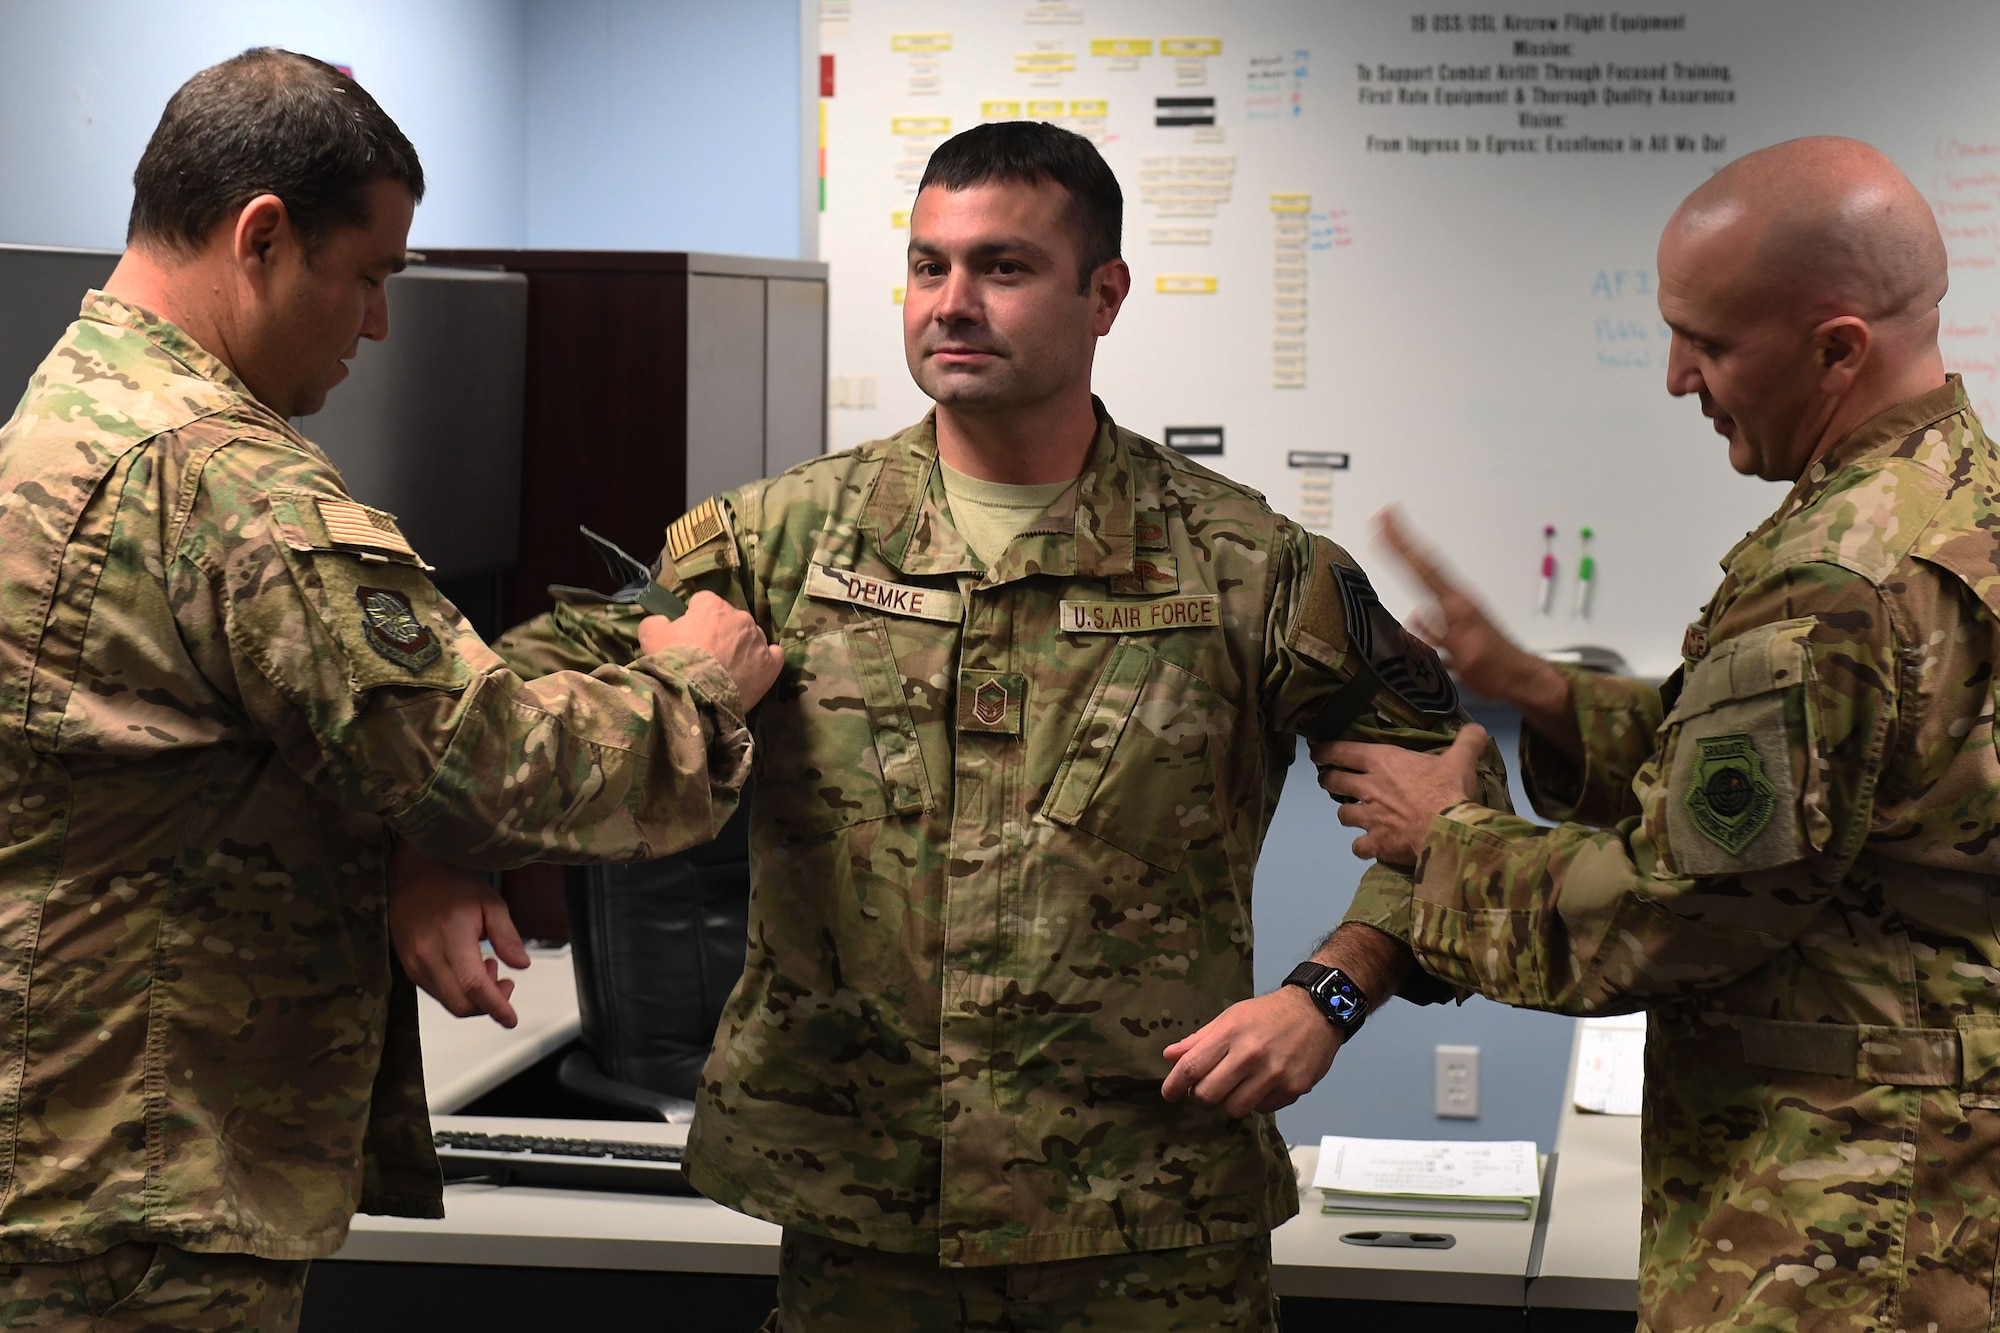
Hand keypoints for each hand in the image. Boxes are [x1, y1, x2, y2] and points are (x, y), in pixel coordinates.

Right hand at [388, 841, 529, 1027]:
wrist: (410, 876)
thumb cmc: (452, 885)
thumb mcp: (490, 902)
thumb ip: (507, 936)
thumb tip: (522, 965)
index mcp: (450, 937)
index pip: (473, 984)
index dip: (495, 1006)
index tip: (511, 1019)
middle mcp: (427, 956)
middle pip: (460, 1003)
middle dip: (488, 1004)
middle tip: (506, 983)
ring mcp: (414, 965)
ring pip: (448, 1002)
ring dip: (474, 997)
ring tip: (487, 966)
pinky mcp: (409, 968)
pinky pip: (437, 993)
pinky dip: (458, 991)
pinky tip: (468, 967)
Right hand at [638, 591, 783, 709]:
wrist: (695, 696)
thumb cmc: (673, 662)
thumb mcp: (650, 636)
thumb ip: (656, 622)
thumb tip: (661, 621)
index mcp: (713, 607)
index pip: (704, 601)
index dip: (695, 616)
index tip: (689, 634)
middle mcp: (740, 618)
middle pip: (730, 619)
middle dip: (720, 633)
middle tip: (707, 655)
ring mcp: (758, 641)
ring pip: (752, 637)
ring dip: (742, 647)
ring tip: (728, 668)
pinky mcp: (770, 664)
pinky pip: (774, 655)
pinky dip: (766, 660)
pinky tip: (756, 670)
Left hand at [1161, 988, 1340, 1116]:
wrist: (1317, 1010)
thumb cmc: (1269, 1014)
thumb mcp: (1230, 1017)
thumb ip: (1199, 1040)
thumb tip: (1170, 1056)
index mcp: (1231, 1033)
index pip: (1192, 1067)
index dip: (1174, 1085)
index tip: (1169, 1094)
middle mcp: (1250, 1054)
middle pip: (1208, 1094)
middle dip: (1201, 1096)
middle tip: (1205, 1088)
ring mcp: (1273, 1074)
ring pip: (1234, 1108)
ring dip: (1229, 1101)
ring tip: (1236, 1086)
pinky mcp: (1293, 1089)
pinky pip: (1261, 1109)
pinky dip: (1255, 1101)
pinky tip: (1261, 1084)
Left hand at [1313, 724, 1487, 865]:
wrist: (1448, 831)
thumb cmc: (1449, 791)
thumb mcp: (1460, 760)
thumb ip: (1467, 741)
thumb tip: (1478, 727)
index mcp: (1383, 761)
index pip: (1341, 751)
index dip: (1326, 751)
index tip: (1318, 752)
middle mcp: (1368, 787)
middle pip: (1334, 780)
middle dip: (1329, 779)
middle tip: (1330, 779)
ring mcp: (1368, 817)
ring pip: (1342, 814)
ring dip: (1347, 813)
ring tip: (1353, 814)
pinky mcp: (1375, 843)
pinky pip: (1358, 847)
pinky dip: (1362, 846)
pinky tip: (1369, 846)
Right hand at [1375, 507, 1553, 703]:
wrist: (1520, 678)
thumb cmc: (1497, 669)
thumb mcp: (1467, 655)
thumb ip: (1440, 634)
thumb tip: (1414, 614)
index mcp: (1456, 604)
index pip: (1423, 569)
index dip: (1401, 545)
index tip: (1384, 522)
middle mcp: (1456, 600)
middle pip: (1424, 564)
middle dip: (1403, 539)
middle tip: (1384, 516)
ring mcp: (1457, 608)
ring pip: (1427, 576)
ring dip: (1410, 555)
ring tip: (1392, 537)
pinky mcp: (1458, 618)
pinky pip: (1432, 593)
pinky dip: (1419, 579)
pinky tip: (1414, 573)